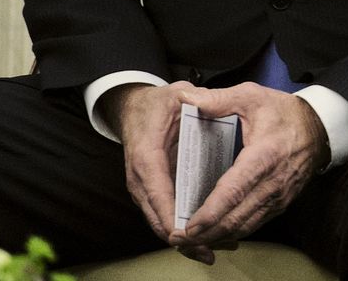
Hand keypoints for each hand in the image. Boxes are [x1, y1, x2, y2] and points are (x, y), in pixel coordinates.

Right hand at [103, 81, 198, 245]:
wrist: (134, 110)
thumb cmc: (157, 104)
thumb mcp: (175, 95)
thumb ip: (190, 97)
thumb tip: (199, 98)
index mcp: (146, 156)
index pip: (156, 191)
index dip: (170, 215)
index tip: (187, 233)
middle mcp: (141, 179)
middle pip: (157, 217)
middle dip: (182, 238)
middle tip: (209, 249)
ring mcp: (144, 189)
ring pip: (160, 223)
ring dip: (185, 241)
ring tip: (212, 251)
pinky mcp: (151, 193)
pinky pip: (165, 217)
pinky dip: (182, 232)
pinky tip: (205, 243)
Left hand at [172, 84, 328, 262]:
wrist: (321, 129)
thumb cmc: (284, 112)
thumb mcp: (252, 96)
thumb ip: (218, 100)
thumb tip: (186, 99)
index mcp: (263, 156)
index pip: (234, 191)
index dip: (211, 212)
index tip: (188, 227)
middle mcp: (272, 183)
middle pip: (236, 218)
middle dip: (206, 233)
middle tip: (178, 240)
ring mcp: (278, 198)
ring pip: (245, 227)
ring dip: (217, 237)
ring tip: (190, 242)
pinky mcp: (280, 204)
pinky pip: (254, 225)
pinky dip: (232, 233)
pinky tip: (213, 234)